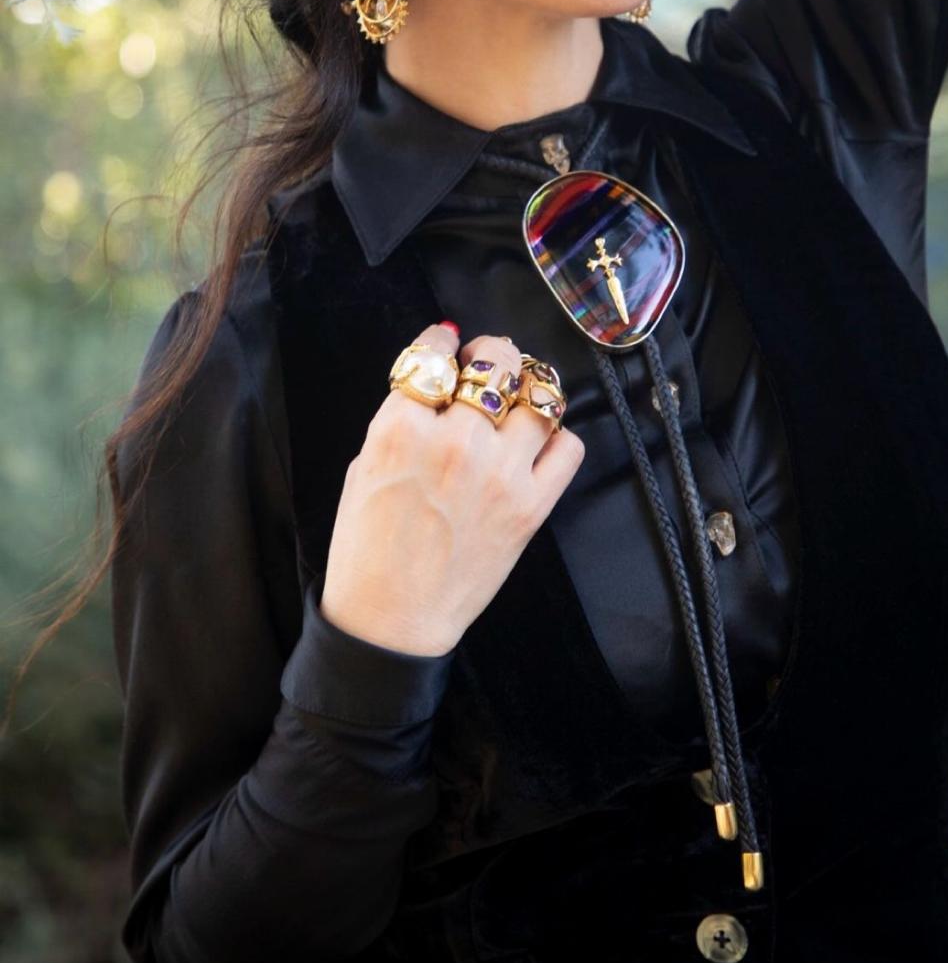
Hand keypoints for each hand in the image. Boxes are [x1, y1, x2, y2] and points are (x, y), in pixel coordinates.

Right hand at [320, 323, 583, 655]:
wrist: (393, 618)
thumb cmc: (368, 546)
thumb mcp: (364, 465)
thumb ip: (401, 414)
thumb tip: (436, 360)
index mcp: (400, 430)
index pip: (433, 354)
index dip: (441, 344)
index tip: (445, 346)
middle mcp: (455, 443)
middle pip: (496, 360)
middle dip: (491, 351)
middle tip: (487, 362)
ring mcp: (500, 474)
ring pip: (540, 395)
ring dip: (529, 386)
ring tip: (518, 395)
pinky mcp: (531, 506)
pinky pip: (567, 447)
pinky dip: (555, 437)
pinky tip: (535, 444)